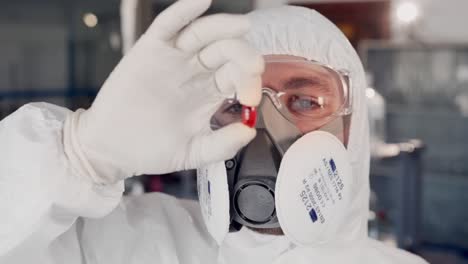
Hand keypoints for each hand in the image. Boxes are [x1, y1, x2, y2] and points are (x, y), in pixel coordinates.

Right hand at [64, 0, 262, 183]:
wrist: (112, 149)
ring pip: (204, 34)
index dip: (250, 82)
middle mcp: (196, 72)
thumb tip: (249, 132)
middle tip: (253, 66)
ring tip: (241, 27)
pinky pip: (168, 25)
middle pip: (227, 51)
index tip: (251, 99)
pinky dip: (184, 11)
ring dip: (224, 27)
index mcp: (209, 93)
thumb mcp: (193, 153)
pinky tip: (200, 1)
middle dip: (244, 56)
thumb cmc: (150, 149)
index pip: (238, 76)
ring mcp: (174, 59)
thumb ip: (222, 145)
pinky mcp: (150, 50)